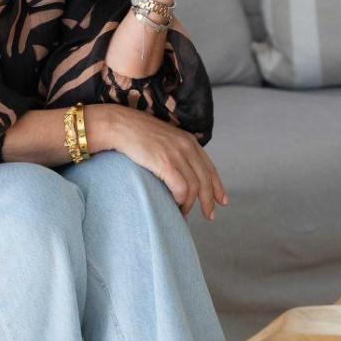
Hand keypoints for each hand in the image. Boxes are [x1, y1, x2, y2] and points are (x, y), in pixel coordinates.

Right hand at [89, 103, 228, 220]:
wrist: (118, 125)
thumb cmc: (134, 132)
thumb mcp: (163, 137)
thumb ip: (175, 150)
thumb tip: (178, 171)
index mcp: (188, 141)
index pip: (209, 168)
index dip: (217, 186)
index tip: (222, 200)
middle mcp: (187, 147)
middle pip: (205, 180)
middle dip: (209, 201)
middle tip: (209, 215)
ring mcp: (177, 155)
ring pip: (194, 187)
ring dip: (189, 204)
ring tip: (182, 213)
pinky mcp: (166, 163)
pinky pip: (181, 189)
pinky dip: (180, 200)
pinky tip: (174, 205)